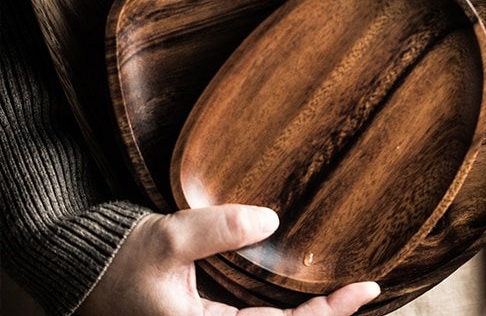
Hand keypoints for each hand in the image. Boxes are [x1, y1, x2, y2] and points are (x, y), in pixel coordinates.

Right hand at [79, 205, 379, 315]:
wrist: (80, 266)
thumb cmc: (118, 257)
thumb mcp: (170, 240)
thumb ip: (221, 230)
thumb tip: (271, 220)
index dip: (326, 314)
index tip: (363, 289)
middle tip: (363, 291)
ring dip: (303, 315)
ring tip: (341, 294)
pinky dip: (279, 309)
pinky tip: (296, 292)